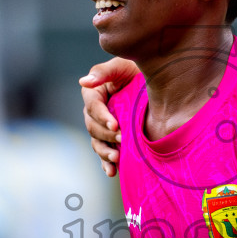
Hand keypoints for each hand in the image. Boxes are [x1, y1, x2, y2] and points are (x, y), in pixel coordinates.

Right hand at [79, 58, 138, 176]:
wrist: (153, 82)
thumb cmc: (135, 70)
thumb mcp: (121, 66)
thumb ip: (102, 72)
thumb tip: (83, 81)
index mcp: (93, 94)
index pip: (93, 107)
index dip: (102, 117)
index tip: (115, 124)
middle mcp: (94, 112)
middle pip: (93, 127)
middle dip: (106, 135)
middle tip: (122, 139)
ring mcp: (102, 127)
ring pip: (97, 142)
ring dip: (104, 152)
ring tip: (116, 158)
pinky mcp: (111, 138)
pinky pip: (104, 152)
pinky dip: (106, 163)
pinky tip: (112, 171)